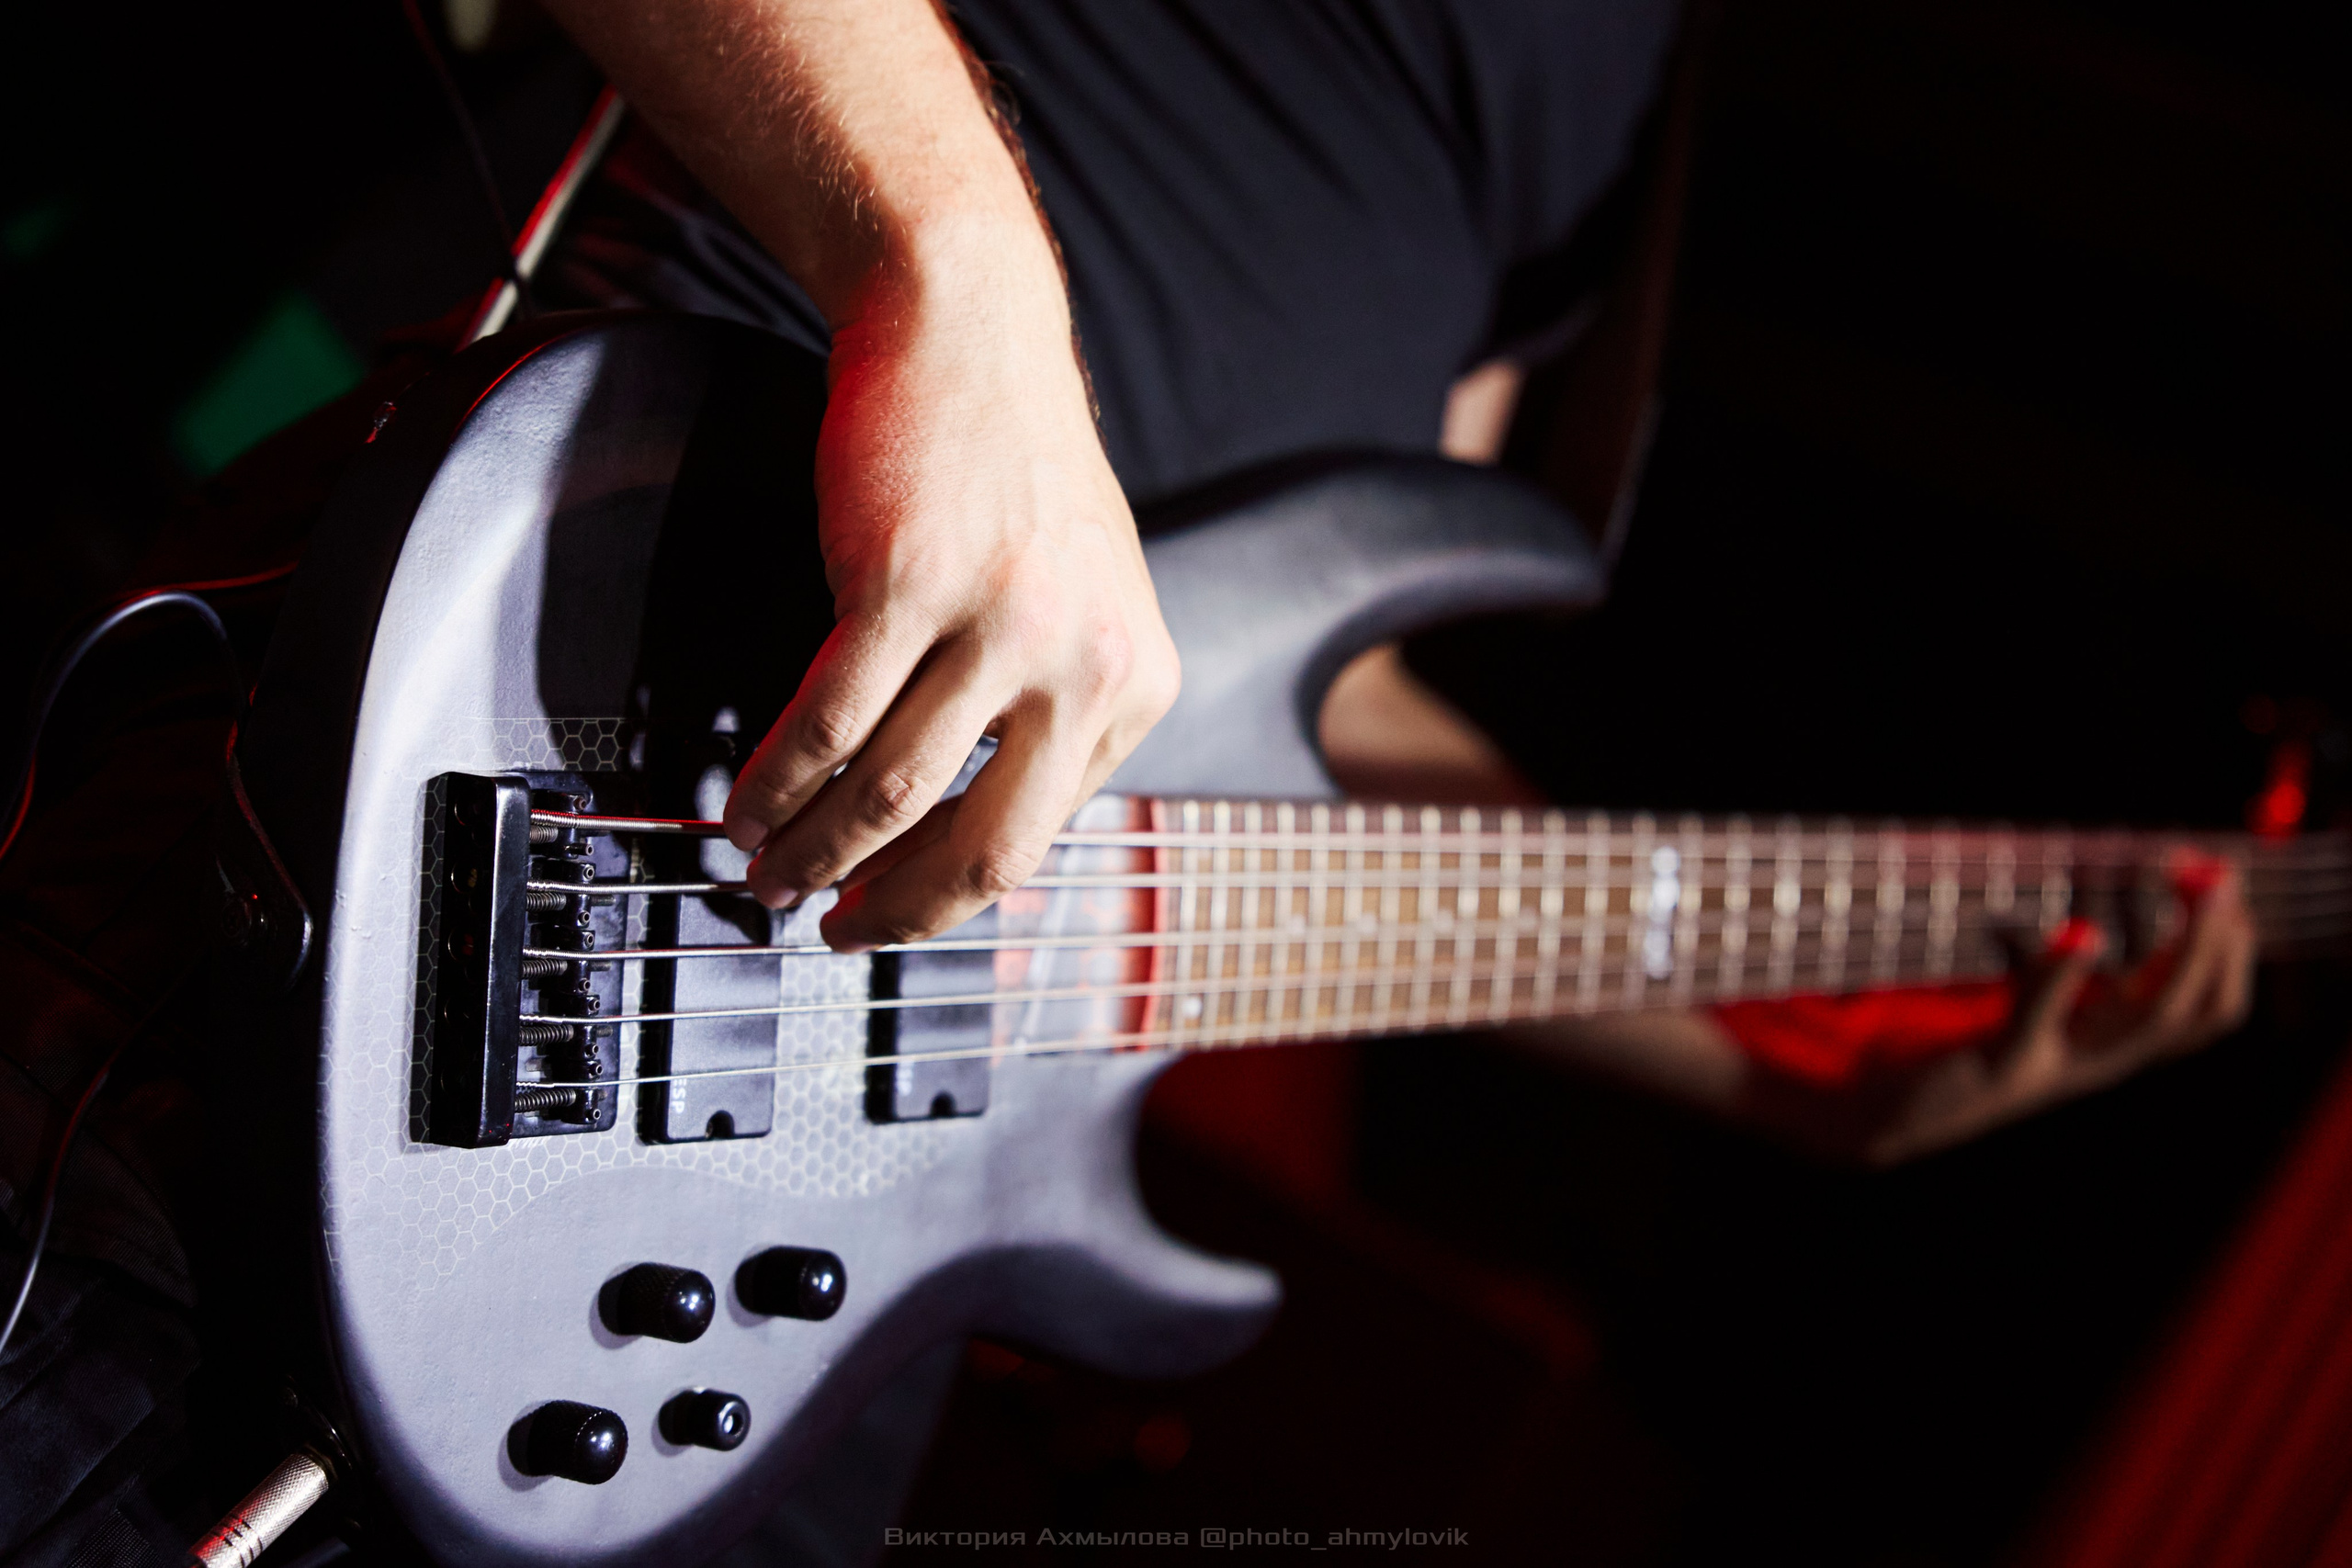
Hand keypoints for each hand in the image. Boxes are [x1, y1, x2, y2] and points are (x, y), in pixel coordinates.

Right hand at [721, 264, 1178, 951]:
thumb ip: (1049, 706)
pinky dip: (778, 777)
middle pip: (984, 847)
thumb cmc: (1009, 467)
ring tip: (766, 870)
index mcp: (1136, 681)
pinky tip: (747, 802)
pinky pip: (830, 720)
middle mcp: (1086, 661)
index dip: (951, 898)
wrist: (965, 328)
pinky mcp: (909, 582)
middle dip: (893, 911)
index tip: (889, 915)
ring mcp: (1001, 622)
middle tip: (832, 930)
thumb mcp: (1079, 599)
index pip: (1040, 835)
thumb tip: (963, 824)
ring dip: (816, 851)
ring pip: (894, 793)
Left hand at [1873, 854, 2256, 1160]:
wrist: (1882, 1111)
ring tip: (2191, 889)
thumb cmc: (1947, 1043)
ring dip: (2178, 952)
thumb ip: (2058, 972)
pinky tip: (2082, 931)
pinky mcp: (1999, 1064)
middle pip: (2189, 1011)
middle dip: (2218, 942)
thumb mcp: (2020, 1002)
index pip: (2204, 1012)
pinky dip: (2065, 973)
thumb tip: (2093, 911)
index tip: (2224, 885)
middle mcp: (2092, 1062)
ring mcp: (2052, 1066)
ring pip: (2145, 1020)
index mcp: (2104, 1045)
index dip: (2228, 952)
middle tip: (2223, 876)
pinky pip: (2041, 1016)